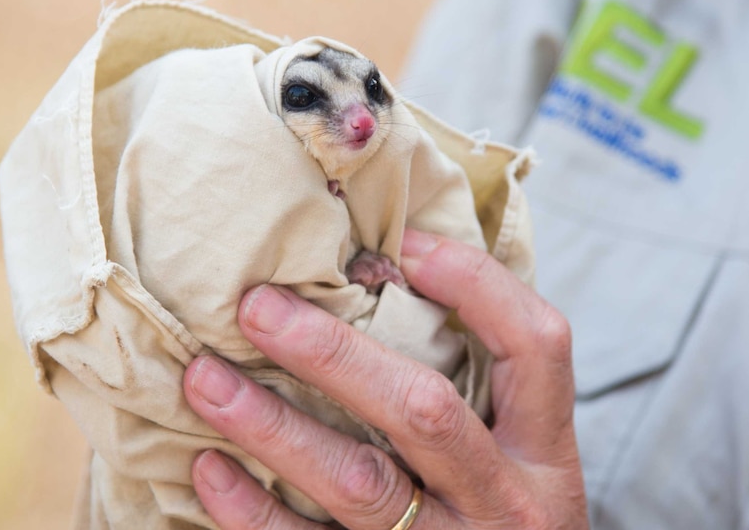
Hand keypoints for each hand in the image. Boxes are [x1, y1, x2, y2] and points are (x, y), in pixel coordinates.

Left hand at [183, 229, 587, 528]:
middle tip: (257, 308)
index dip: (473, 281)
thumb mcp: (518, 456)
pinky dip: (255, 510)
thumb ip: (478, 386)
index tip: (402, 246)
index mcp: (543, 453)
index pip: (535, 344)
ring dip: (273, 426)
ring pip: (358, 483)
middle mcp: (504, 502)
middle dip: (334, 354)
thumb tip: (393, 276)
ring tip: (205, 379)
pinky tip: (212, 468)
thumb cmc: (500, 516)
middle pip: (424, 411)